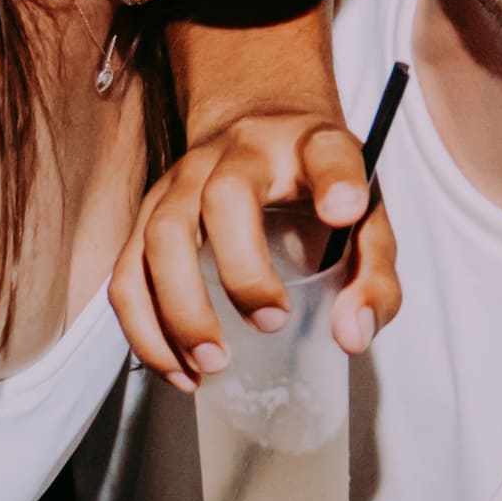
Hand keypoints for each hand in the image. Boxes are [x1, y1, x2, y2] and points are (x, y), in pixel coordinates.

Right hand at [117, 109, 396, 383]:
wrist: (259, 131)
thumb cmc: (317, 187)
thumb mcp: (366, 222)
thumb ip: (373, 278)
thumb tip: (351, 337)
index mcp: (307, 146)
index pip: (327, 152)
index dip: (336, 179)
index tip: (345, 211)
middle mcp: (238, 153)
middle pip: (224, 197)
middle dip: (242, 269)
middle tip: (270, 323)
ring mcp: (183, 180)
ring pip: (161, 237)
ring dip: (180, 309)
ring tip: (213, 365)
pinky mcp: (148, 213)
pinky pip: (129, 271)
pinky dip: (145, 328)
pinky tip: (178, 369)